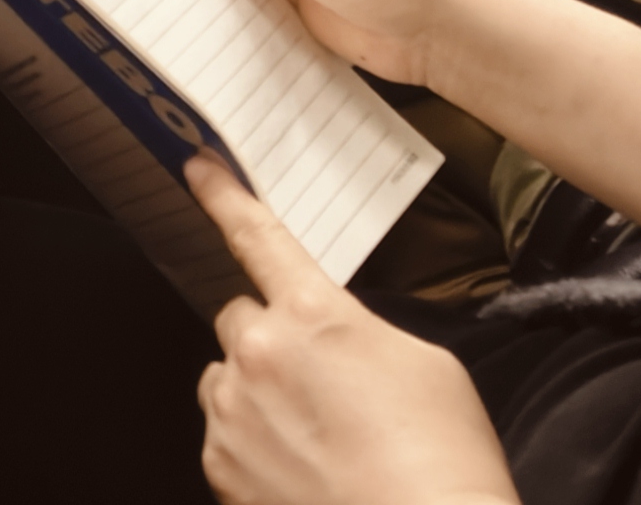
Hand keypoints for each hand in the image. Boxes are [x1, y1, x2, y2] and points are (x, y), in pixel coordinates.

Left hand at [187, 159, 517, 504]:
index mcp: (314, 315)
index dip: (224, 196)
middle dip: (274, 339)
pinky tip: (304, 472)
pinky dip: (254, 445)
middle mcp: (260, 352)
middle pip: (243, 318)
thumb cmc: (442, 464)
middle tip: (323, 388)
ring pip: (227, 377)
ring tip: (319, 439)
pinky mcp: (220, 464)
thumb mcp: (425, 367)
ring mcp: (234, 411)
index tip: (198, 168)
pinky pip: (224, 433)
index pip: (257, 236)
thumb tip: (334, 342)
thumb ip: (360, 334)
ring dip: (258, 392)